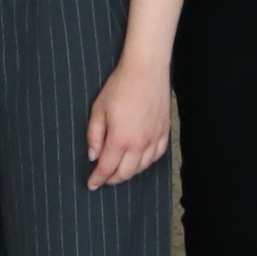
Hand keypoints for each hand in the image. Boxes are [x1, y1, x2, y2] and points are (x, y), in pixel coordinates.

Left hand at [86, 54, 174, 188]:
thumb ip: (94, 136)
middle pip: (126, 173)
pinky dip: (147, 162)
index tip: (91, 184)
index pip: (107, 168)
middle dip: (113, 179)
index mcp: (120, 139)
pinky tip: (140, 160)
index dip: (98, 179)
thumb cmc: (119, 87)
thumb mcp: (98, 110)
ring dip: (130, 172)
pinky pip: (157, 155)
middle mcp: (139, 144)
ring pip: (142, 167)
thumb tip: (93, 156)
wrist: (146, 70)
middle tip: (104, 179)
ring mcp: (154, 138)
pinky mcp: (164, 131)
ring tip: (120, 171)